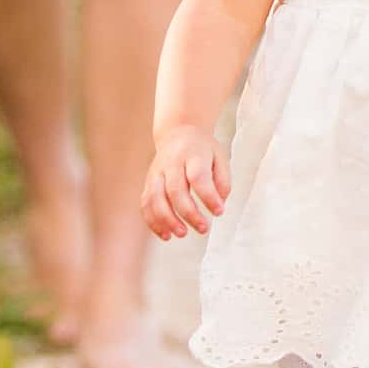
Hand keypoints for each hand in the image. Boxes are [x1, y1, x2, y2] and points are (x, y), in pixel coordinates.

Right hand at [141, 124, 229, 239]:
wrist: (178, 132)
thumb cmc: (202, 149)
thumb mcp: (220, 157)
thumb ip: (222, 180)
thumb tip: (219, 204)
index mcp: (192, 153)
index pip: (198, 177)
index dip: (208, 197)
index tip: (219, 212)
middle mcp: (171, 162)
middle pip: (175, 190)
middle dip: (189, 213)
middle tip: (204, 228)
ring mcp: (156, 172)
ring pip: (155, 198)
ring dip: (167, 220)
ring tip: (182, 234)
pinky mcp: (148, 182)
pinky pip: (146, 204)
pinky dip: (153, 222)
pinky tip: (166, 235)